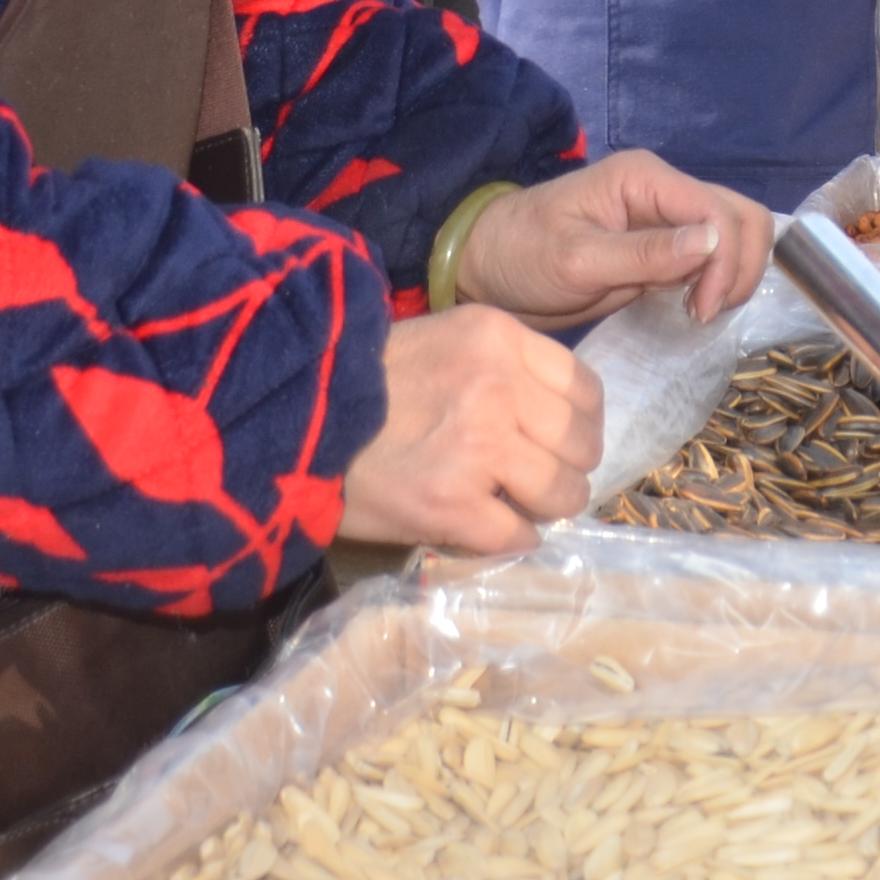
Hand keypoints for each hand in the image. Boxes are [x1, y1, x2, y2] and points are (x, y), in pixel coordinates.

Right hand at [340, 304, 602, 555]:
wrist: (294, 419)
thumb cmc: (367, 381)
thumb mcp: (445, 341)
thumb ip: (504, 368)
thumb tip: (557, 417)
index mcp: (498, 339)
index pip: (586, 389)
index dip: (581, 423)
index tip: (562, 440)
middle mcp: (498, 388)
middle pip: (581, 445)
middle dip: (566, 468)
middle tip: (539, 479)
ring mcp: (478, 448)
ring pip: (562, 493)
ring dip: (543, 507)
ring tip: (516, 505)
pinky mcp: (451, 505)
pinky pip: (517, 535)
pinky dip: (510, 540)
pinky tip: (487, 529)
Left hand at [453, 149, 773, 329]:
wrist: (490, 269)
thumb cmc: (521, 256)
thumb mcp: (576, 259)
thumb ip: (645, 252)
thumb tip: (712, 241)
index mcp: (644, 179)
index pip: (717, 210)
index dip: (725, 260)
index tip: (703, 310)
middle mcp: (665, 192)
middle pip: (741, 216)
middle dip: (741, 266)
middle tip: (707, 313)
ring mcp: (667, 221)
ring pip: (736, 236)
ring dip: (735, 275)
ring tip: (702, 312)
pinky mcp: (665, 250)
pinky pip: (714, 259)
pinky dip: (719, 284)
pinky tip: (694, 310)